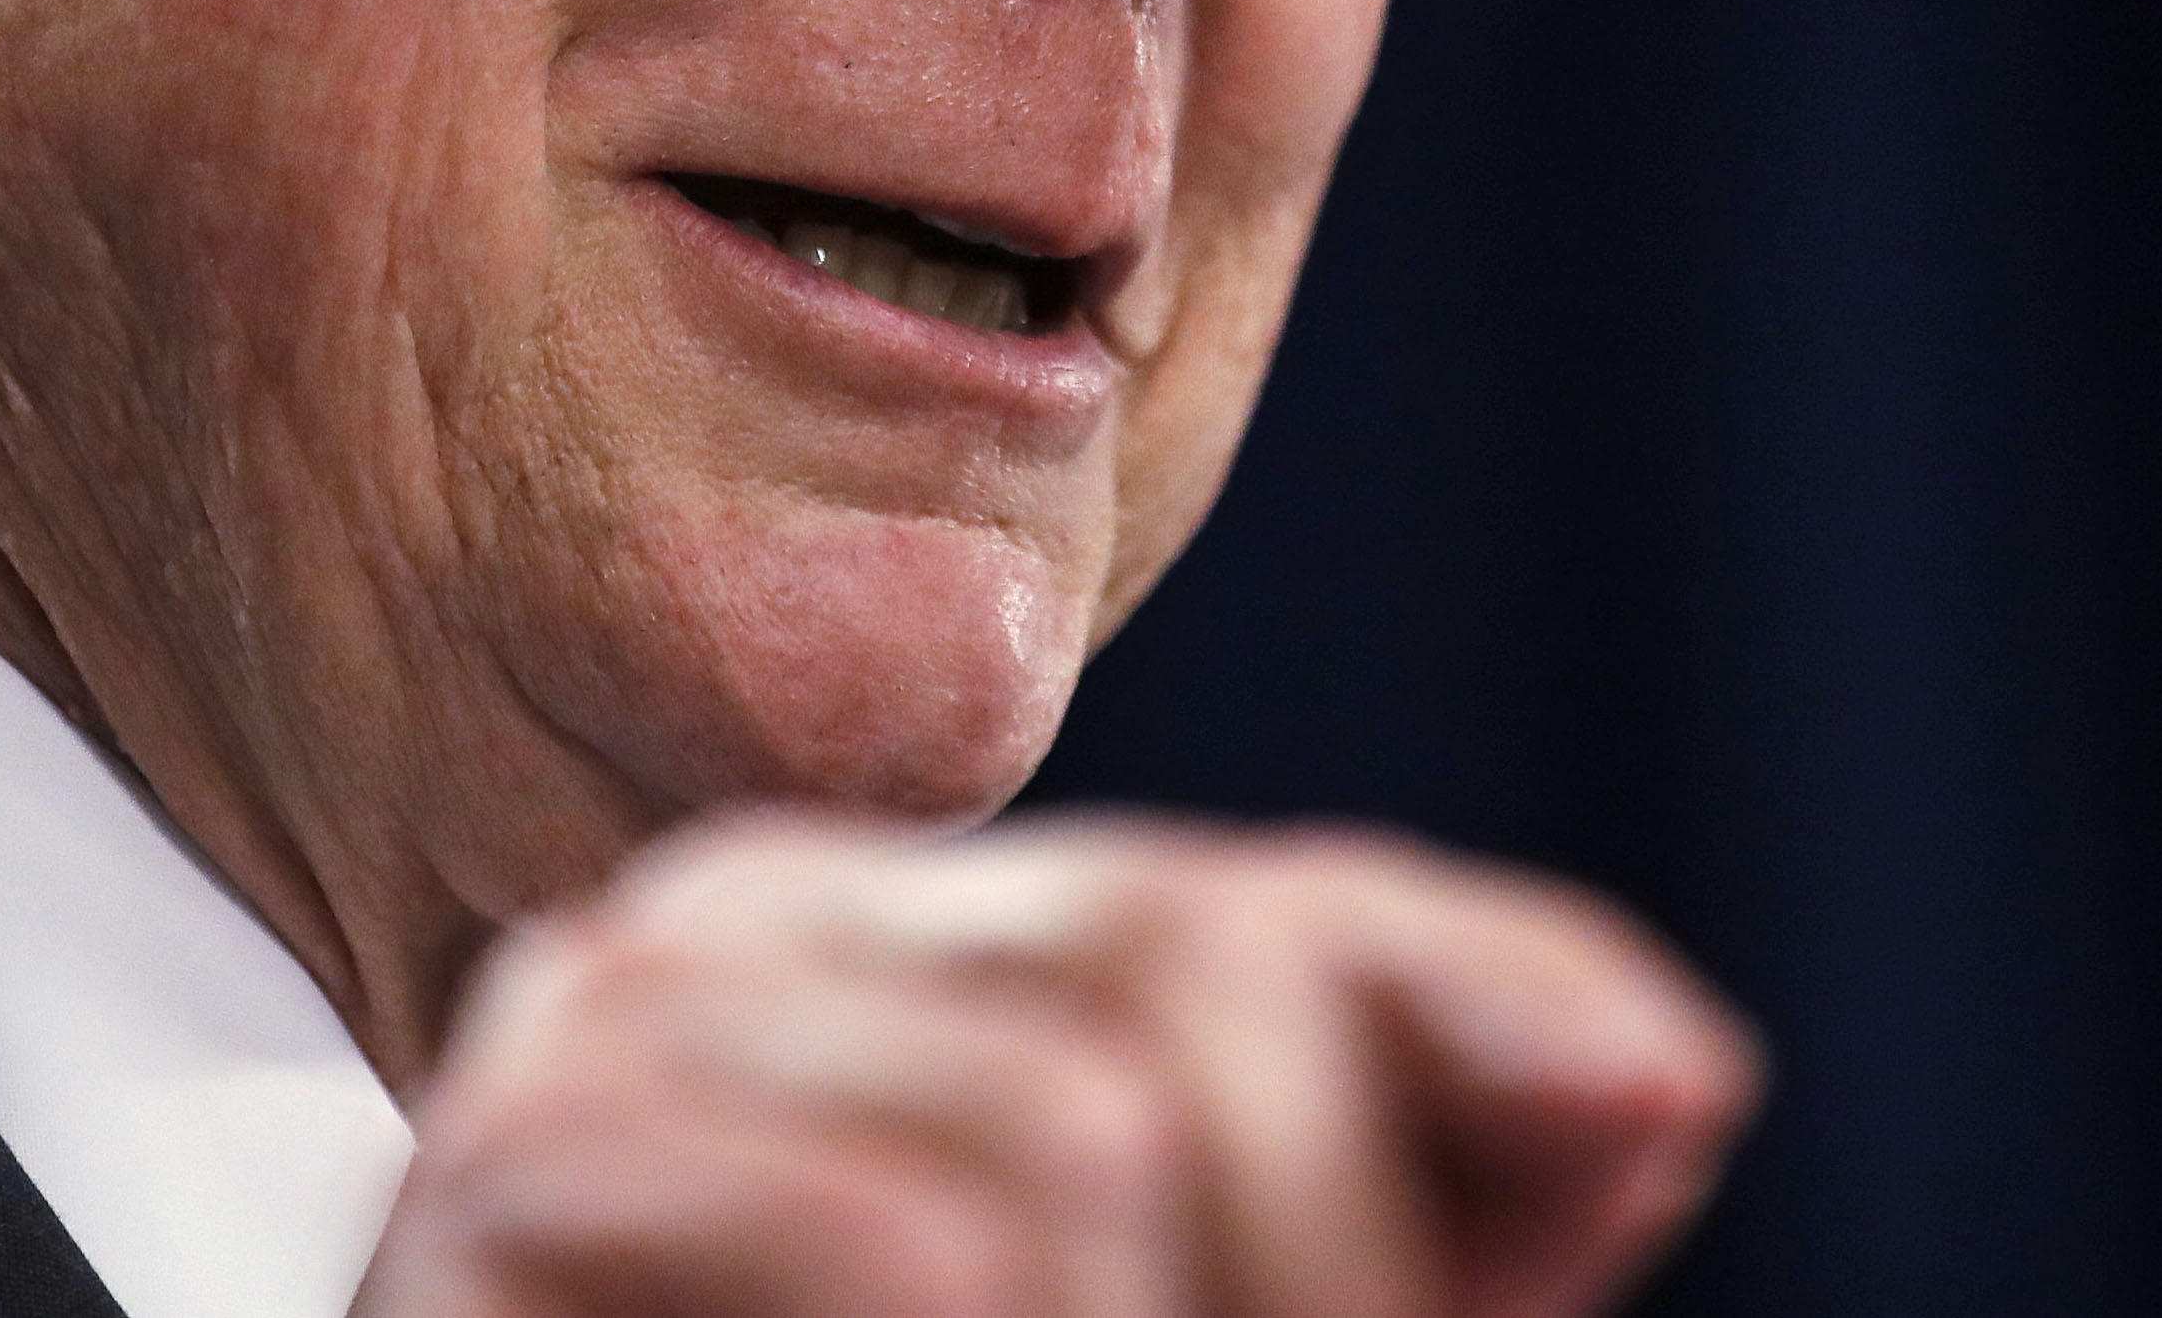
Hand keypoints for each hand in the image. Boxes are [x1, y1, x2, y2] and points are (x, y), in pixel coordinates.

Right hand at [363, 811, 1757, 1317]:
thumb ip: (1405, 1197)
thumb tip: (1669, 1075)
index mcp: (905, 932)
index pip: (1272, 904)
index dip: (1486, 987)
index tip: (1672, 1103)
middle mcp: (748, 923)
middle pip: (1195, 973)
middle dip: (1338, 1257)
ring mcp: (598, 1037)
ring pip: (1078, 1131)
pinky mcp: (488, 1193)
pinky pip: (899, 1239)